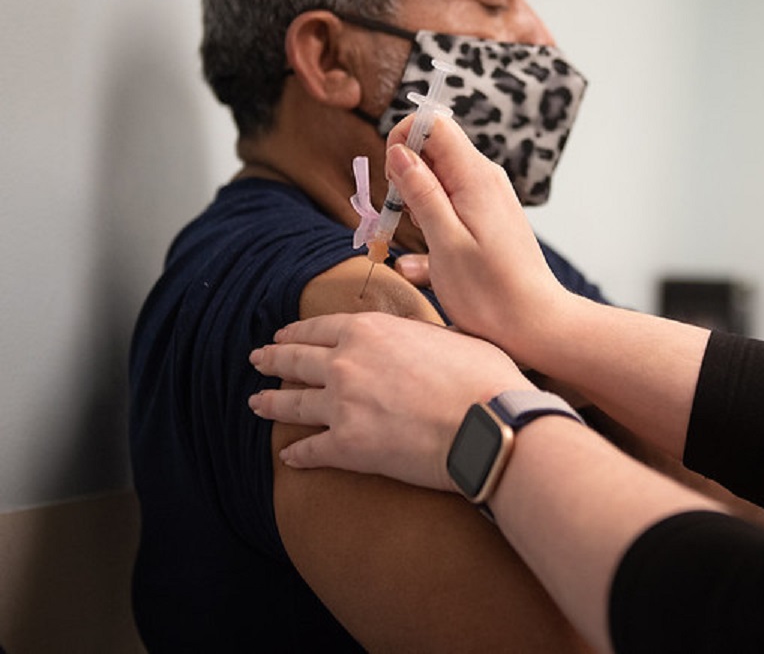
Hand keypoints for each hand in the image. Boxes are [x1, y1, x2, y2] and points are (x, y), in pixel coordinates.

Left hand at [248, 312, 532, 489]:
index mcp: (371, 329)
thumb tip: (428, 339)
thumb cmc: (483, 378)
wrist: (487, 424)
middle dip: (272, 359)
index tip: (284, 336)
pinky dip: (297, 453)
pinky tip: (289, 456)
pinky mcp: (346, 446)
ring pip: (292, 403)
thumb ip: (423, 335)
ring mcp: (341, 404)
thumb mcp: (452, 336)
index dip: (297, 333)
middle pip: (295, 359)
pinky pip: (309, 449)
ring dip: (271, 403)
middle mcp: (346, 361)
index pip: (320, 327)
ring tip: (257, 403)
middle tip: (257, 361)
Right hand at [385, 115, 570, 352]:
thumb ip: (422, 193)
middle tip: (405, 219)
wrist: (536, 325)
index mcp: (475, 176)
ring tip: (425, 242)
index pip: (433, 124)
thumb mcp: (445, 242)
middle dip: (406, 176)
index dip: (404, 141)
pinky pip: (450, 202)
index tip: (392, 180)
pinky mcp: (488, 218)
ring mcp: (489, 198)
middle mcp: (486, 178)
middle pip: (433, 149)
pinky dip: (433, 220)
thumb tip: (400, 151)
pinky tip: (433, 255)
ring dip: (416, 203)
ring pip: (438, 178)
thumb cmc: (490, 293)